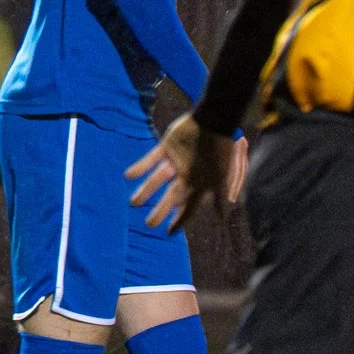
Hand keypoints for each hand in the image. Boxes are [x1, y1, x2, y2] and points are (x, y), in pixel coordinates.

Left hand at [126, 112, 241, 229]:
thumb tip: (224, 219)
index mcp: (199, 183)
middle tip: (149, 224)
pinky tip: (128, 176)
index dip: (180, 219)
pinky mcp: (167, 147)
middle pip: (171, 196)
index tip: (169, 232)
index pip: (189, 206)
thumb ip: (220, 197)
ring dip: (146, 190)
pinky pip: (151, 158)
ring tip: (133, 203)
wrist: (214, 121)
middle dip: (160, 210)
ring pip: (157, 179)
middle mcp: (186, 174)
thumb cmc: (220, 150)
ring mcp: (176, 160)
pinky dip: (140, 166)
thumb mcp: (221, 176)